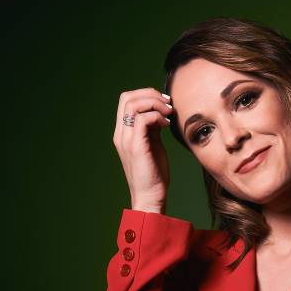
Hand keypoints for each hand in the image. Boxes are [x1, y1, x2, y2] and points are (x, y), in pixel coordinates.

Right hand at [113, 88, 172, 213]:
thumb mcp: (153, 144)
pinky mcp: (136, 146)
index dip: (146, 94)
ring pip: (133, 105)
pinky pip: (142, 119)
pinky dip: (157, 116)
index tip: (165, 103)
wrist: (150, 196)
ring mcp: (126, 139)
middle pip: (127, 97)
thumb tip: (161, 112)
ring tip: (169, 113)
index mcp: (124, 132)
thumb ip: (153, 128)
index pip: (126, 100)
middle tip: (168, 104)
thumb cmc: (154, 173)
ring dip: (155, 103)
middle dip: (150, 94)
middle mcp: (121, 133)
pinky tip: (167, 125)